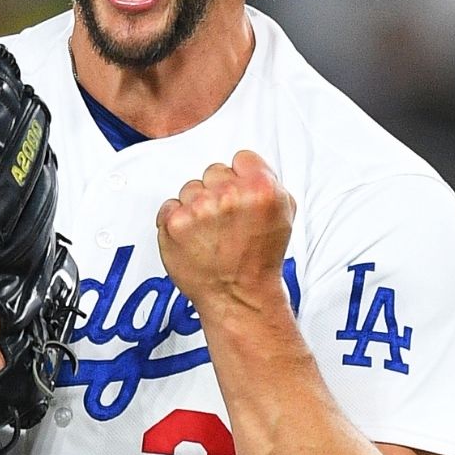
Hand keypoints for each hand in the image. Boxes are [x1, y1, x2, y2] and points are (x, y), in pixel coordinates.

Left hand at [156, 150, 295, 313]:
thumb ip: (269, 183)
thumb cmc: (260, 260)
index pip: (242, 158)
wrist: (238, 296)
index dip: (242, 177)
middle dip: (219, 191)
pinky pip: (169, 206)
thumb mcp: (284, 215)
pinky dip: (177, 221)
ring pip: (191, 188)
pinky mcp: (174, 223)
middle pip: (215, 171)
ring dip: (197, 207)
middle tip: (227, 221)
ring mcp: (199, 208)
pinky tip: (194, 239)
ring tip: (211, 233)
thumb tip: (248, 167)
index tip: (242, 195)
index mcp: (261, 189)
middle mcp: (229, 195)